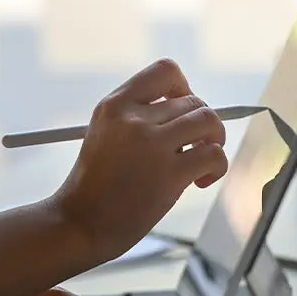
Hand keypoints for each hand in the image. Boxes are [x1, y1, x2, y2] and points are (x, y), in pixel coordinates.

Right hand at [52, 58, 228, 261]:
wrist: (79, 224)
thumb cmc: (93, 188)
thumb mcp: (103, 135)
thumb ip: (136, 119)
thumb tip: (184, 114)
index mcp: (114, 106)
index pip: (165, 71)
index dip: (183, 87)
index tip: (181, 107)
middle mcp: (133, 119)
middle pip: (192, 101)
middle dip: (201, 124)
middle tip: (194, 146)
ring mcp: (152, 145)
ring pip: (208, 121)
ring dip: (214, 140)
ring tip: (202, 160)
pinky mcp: (170, 173)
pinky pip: (213, 154)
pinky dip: (217, 167)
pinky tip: (201, 181)